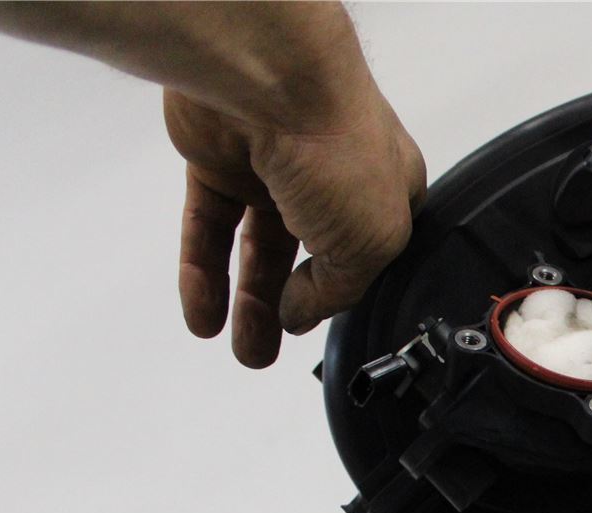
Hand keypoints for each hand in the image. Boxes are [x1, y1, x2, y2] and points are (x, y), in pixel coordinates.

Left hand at [165, 84, 425, 366]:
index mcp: (388, 188)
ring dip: (247, 301)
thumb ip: (338, 290)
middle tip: (273, 352)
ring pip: (256, 247)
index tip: (327, 328)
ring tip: (242, 348)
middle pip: (309, 257)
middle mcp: (333, 176)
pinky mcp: (219, 160)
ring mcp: (274, 168)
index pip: (371, 254)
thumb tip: (299, 312)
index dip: (348, 292)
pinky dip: (203, 272)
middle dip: (291, 310)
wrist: (268, 81)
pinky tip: (204, 315)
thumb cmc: (338, 146)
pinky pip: (209, 227)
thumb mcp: (372, 244)